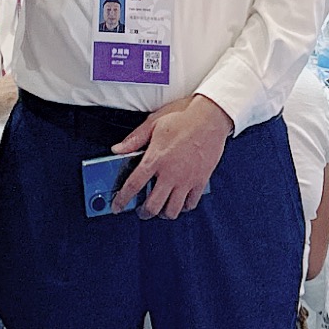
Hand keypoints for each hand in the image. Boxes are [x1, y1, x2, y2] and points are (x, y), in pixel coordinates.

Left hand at [113, 95, 232, 218]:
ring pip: (172, 210)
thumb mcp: (153, 122)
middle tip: (140, 210)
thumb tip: (117, 149)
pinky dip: (183, 207)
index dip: (122, 200)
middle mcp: (170, 173)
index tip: (117, 206)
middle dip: (144, 213)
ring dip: (163, 213)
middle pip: (153, 206)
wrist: (211, 116)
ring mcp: (187, 179)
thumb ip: (134, 139)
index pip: (133, 186)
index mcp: (155, 158)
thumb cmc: (183, 115)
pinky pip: (191, 203)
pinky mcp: (201, 180)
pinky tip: (179, 201)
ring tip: (160, 208)